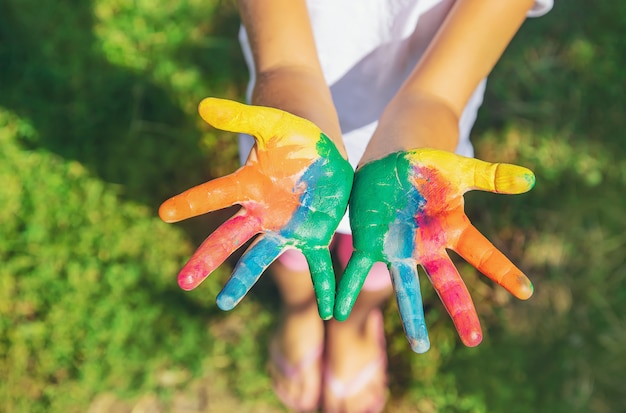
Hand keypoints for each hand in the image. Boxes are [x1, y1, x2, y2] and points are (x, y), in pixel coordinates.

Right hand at [159, 98, 352, 318]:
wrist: (320, 150)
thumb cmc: (294, 133)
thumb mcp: (271, 121)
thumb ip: (241, 117)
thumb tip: (203, 106)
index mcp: (250, 184)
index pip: (215, 194)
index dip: (191, 202)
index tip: (164, 213)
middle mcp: (261, 213)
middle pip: (229, 239)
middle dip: (206, 259)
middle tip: (183, 282)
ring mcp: (285, 227)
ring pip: (261, 259)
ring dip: (242, 282)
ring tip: (222, 305)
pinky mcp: (312, 236)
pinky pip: (317, 265)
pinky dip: (323, 287)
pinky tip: (326, 311)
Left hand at [334, 148, 534, 351]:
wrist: (390, 161)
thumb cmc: (427, 166)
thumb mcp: (459, 170)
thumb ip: (491, 177)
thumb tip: (532, 179)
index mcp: (451, 228)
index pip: (482, 253)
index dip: (503, 271)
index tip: (526, 291)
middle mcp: (426, 246)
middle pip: (447, 283)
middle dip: (460, 311)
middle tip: (475, 341)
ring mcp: (398, 248)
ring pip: (406, 287)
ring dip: (412, 317)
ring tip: (420, 347)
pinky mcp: (370, 242)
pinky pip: (357, 270)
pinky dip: (346, 290)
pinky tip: (337, 311)